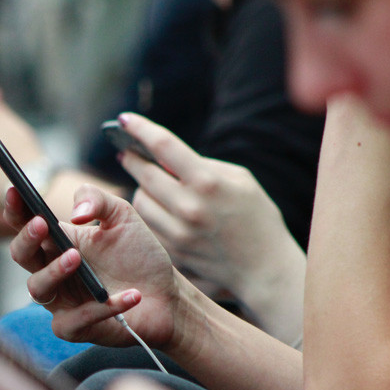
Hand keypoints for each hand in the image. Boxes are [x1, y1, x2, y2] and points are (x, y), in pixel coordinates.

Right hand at [4, 184, 192, 350]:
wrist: (167, 295)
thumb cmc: (139, 255)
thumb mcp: (122, 216)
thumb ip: (97, 199)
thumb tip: (75, 212)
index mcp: (58, 241)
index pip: (26, 224)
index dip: (15, 209)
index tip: (15, 190)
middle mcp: (53, 270)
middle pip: (21, 255)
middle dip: (26, 239)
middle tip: (41, 224)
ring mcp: (62, 300)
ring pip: (38, 288)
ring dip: (54, 271)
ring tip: (76, 257)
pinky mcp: (76, 327)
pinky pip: (77, 320)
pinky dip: (103, 307)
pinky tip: (132, 295)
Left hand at [117, 113, 305, 342]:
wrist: (265, 269)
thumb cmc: (257, 218)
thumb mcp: (240, 180)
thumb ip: (203, 165)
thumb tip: (167, 158)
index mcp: (208, 182)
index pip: (163, 146)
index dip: (139, 129)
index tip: (124, 120)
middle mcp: (189, 207)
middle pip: (143, 174)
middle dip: (132, 159)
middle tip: (126, 152)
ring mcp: (178, 233)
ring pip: (139, 201)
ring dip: (141, 188)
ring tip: (148, 182)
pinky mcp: (172, 252)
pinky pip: (147, 225)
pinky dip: (149, 213)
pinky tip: (158, 207)